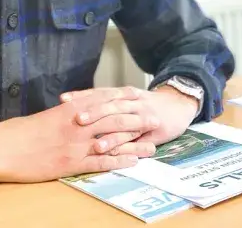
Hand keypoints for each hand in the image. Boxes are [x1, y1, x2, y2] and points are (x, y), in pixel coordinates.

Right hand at [0, 87, 158, 182]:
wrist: (4, 147)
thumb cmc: (24, 131)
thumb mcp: (50, 115)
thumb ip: (70, 112)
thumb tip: (85, 111)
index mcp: (72, 108)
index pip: (106, 101)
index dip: (127, 102)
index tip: (142, 101)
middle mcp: (78, 124)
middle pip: (116, 119)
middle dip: (138, 120)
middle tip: (156, 122)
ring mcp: (76, 144)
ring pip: (113, 140)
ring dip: (135, 143)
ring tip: (152, 144)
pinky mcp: (72, 163)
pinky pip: (101, 162)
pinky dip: (119, 162)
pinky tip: (132, 162)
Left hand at [61, 85, 198, 147]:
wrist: (178, 104)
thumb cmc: (147, 105)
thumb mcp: (128, 100)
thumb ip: (108, 104)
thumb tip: (77, 108)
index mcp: (122, 94)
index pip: (99, 92)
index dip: (82, 95)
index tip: (63, 99)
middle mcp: (131, 101)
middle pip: (108, 104)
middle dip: (91, 110)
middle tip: (74, 117)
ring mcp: (141, 113)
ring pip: (120, 119)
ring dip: (105, 129)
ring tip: (88, 137)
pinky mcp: (150, 128)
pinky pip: (133, 135)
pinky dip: (120, 142)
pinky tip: (107, 149)